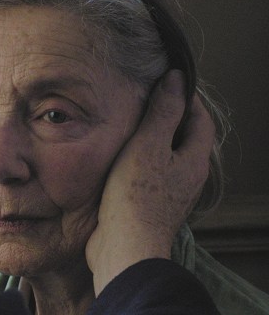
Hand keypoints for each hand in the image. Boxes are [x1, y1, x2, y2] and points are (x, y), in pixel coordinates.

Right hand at [85, 70, 215, 294]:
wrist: (124, 246)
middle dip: (173, 118)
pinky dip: (143, 160)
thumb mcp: (148, 145)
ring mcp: (171, 194)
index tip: (169, 83)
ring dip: (156, 140)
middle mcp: (188, 178)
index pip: (201, 120)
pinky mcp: (151, 206)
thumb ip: (163, 111)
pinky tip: (123, 159)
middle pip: (187, 139)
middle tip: (149, 100)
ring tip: (133, 125)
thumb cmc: (136, 196)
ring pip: (169, 158)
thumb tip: (177, 79)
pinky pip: (153, 175)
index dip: (188, 98)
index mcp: (194, 160)